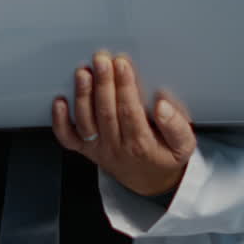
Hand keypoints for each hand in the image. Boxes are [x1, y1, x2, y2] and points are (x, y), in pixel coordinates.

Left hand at [51, 52, 195, 196]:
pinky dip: (59, 120)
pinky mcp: (86, 149)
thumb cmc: (164, 157)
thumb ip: (177, 126)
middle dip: (103, 83)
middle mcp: (116, 148)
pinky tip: (59, 101)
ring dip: (82, 95)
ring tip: (83, 73)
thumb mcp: (183, 146)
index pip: (130, 112)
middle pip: (106, 113)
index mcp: (141, 145)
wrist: (150, 183)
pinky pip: (68, 137)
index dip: (125, 86)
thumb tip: (163, 106)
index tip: (122, 64)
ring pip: (86, 121)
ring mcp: (98, 149)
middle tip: (102, 60)